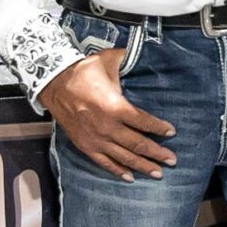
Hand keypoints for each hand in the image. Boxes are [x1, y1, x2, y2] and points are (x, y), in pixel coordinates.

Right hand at [40, 51, 177, 182]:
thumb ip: (128, 57)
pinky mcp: (85, 145)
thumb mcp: (108, 60)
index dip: (159, 128)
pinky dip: (118, 171)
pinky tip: (130, 177)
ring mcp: (95, 139)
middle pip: (137, 144)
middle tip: (172, 160)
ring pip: (124, 157)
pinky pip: (104, 162)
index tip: (172, 132)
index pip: (144, 122)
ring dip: (143, 166)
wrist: (53, 83)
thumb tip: (145, 48)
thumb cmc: (83, 71)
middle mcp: (107, 127)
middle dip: (157, 153)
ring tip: (158, 173)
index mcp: (115, 107)